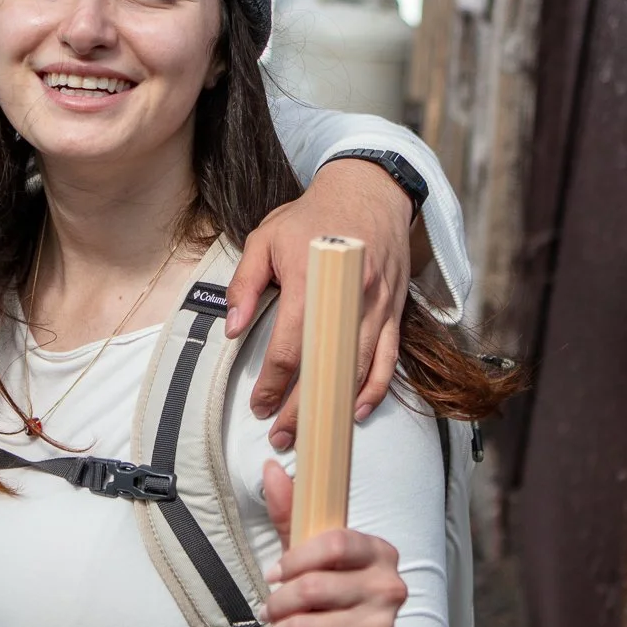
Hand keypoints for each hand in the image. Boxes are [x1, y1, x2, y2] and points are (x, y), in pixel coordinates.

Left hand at [226, 159, 413, 448]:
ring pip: (359, 368)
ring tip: (314, 432)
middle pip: (325, 365)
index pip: (289, 344)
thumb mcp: (264, 237)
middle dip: (302, 407)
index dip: (272, 382)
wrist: (369, 190)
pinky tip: (357, 410)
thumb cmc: (312, 216)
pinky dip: (376, 388)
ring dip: (336, 406)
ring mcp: (377, 304)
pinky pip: (388, 358)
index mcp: (310, 276)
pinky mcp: (395, 309)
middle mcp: (348, 294)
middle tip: (282, 435)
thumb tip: (232, 328)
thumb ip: (244, 284)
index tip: (259, 405)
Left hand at [260, 463, 405, 626]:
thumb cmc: (333, 601)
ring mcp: (383, 625)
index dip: (295, 559)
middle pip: (314, 587)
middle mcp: (389, 586)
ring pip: (307, 626)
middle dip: (277, 603)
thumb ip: (292, 514)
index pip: (334, 544)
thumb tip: (271, 469)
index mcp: (379, 552)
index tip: (274, 574)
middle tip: (267, 611)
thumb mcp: (312, 557)